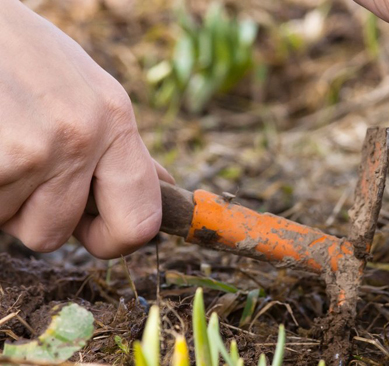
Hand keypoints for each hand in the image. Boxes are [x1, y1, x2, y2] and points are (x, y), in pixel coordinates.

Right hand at [0, 1, 172, 257]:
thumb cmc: (18, 52)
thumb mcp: (84, 87)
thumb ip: (119, 143)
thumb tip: (163, 187)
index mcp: (115, 119)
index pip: (142, 221)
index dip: (113, 239)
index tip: (91, 229)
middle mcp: (82, 137)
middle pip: (54, 234)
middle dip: (33, 216)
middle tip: (22, 171)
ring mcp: (33, 150)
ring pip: (11, 223)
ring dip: (1, 195)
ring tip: (1, 139)